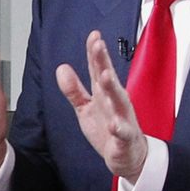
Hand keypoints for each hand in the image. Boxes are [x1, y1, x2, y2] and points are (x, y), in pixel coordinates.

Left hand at [54, 30, 145, 179]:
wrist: (128, 156)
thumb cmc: (108, 129)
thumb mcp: (86, 108)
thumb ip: (74, 89)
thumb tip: (61, 68)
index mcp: (104, 94)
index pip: (98, 69)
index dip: (95, 53)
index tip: (93, 35)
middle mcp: (115, 102)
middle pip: (109, 79)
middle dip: (104, 62)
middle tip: (98, 45)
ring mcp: (122, 119)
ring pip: (118, 102)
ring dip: (112, 88)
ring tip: (104, 76)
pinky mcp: (124, 139)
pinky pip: (123, 133)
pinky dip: (120, 129)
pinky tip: (114, 125)